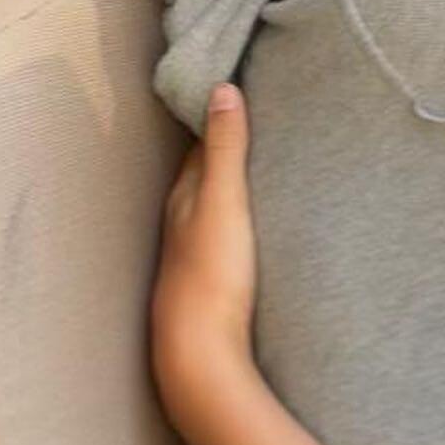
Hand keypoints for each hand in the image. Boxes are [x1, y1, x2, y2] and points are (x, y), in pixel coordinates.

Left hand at [152, 84, 258, 422]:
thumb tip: (221, 88)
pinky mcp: (211, 284)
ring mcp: (194, 256)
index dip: (217, 117)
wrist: (201, 356)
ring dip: (231, 186)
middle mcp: (182, 222)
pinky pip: (224, 236)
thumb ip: (225, 148)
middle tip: (258, 120)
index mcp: (183, 197)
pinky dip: (238, 218)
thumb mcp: (223, 202)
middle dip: (225, 148)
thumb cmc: (211, 275)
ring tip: (262, 166)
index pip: (198, 145)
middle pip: (203, 176)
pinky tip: (255, 224)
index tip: (240, 89)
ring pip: (212, 208)